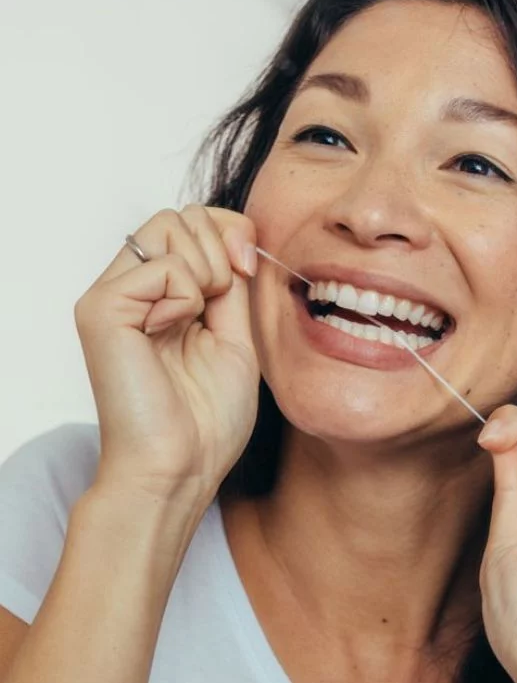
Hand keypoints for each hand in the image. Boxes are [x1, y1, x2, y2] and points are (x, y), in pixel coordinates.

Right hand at [75, 205, 260, 504]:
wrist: (181, 468)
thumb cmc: (207, 419)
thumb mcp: (236, 336)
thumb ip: (231, 285)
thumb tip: (237, 236)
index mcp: (162, 296)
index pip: (193, 222)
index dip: (230, 230)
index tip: (248, 269)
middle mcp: (131, 289)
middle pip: (180, 214)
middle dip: (220, 247)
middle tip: (222, 302)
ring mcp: (112, 296)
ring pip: (168, 224)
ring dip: (206, 270)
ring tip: (196, 320)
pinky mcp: (101, 310)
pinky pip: (162, 265)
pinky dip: (186, 295)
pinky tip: (173, 331)